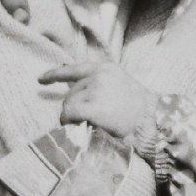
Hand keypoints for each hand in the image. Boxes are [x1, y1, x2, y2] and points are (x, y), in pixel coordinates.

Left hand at [40, 61, 156, 138]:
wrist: (154, 121)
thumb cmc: (141, 110)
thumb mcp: (122, 86)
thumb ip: (102, 85)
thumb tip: (79, 97)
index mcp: (106, 69)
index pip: (74, 68)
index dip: (55, 74)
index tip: (41, 79)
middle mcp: (98, 76)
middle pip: (71, 91)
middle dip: (73, 106)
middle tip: (83, 120)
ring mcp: (94, 90)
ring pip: (68, 103)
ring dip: (72, 116)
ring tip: (85, 125)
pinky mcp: (92, 107)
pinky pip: (69, 113)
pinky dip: (69, 121)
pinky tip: (77, 126)